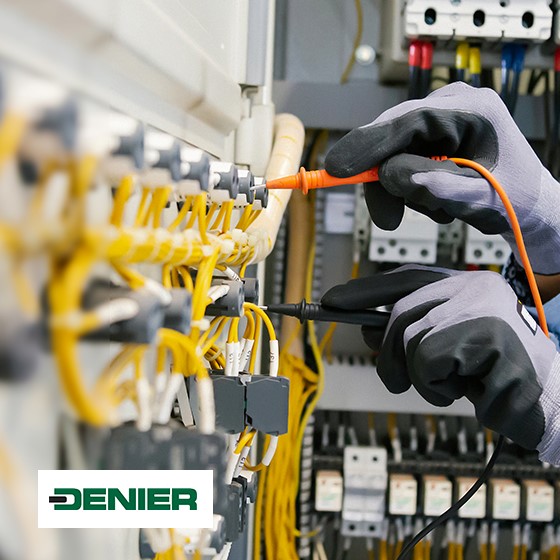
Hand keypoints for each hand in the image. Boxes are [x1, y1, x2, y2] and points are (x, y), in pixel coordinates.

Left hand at [321, 264, 559, 461]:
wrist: (552, 401)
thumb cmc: (495, 375)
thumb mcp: (448, 349)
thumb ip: (412, 334)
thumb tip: (366, 330)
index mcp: (468, 284)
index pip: (407, 278)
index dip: (365, 290)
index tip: (331, 301)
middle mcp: (476, 287)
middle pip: (401, 313)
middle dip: (386, 352)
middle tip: (396, 379)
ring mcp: (484, 310)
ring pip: (411, 339)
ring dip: (421, 377)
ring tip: (453, 384)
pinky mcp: (489, 340)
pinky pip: (429, 363)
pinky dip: (437, 387)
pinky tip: (469, 390)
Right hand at [325, 82, 559, 274]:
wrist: (530, 207)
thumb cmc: (515, 199)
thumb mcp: (477, 196)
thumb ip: (436, 185)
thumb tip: (390, 175)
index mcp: (473, 109)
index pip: (407, 121)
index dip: (368, 145)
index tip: (337, 168)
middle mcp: (453, 107)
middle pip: (393, 136)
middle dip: (385, 180)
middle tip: (387, 219)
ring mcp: (441, 121)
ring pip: (393, 153)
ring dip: (403, 188)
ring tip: (438, 209)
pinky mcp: (433, 138)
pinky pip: (402, 160)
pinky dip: (409, 187)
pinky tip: (436, 199)